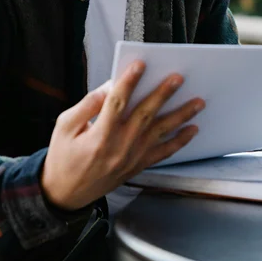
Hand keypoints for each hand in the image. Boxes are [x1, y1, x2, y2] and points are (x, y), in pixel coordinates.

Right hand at [41, 61, 203, 210]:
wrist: (66, 195)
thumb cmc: (63, 157)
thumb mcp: (64, 128)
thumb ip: (86, 105)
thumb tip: (108, 87)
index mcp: (99, 135)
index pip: (117, 103)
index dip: (128, 82)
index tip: (140, 65)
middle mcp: (119, 146)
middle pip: (145, 114)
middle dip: (163, 94)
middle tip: (178, 78)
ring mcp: (132, 158)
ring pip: (161, 132)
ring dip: (181, 115)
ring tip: (198, 102)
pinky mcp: (138, 166)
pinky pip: (164, 153)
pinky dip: (180, 141)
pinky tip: (193, 129)